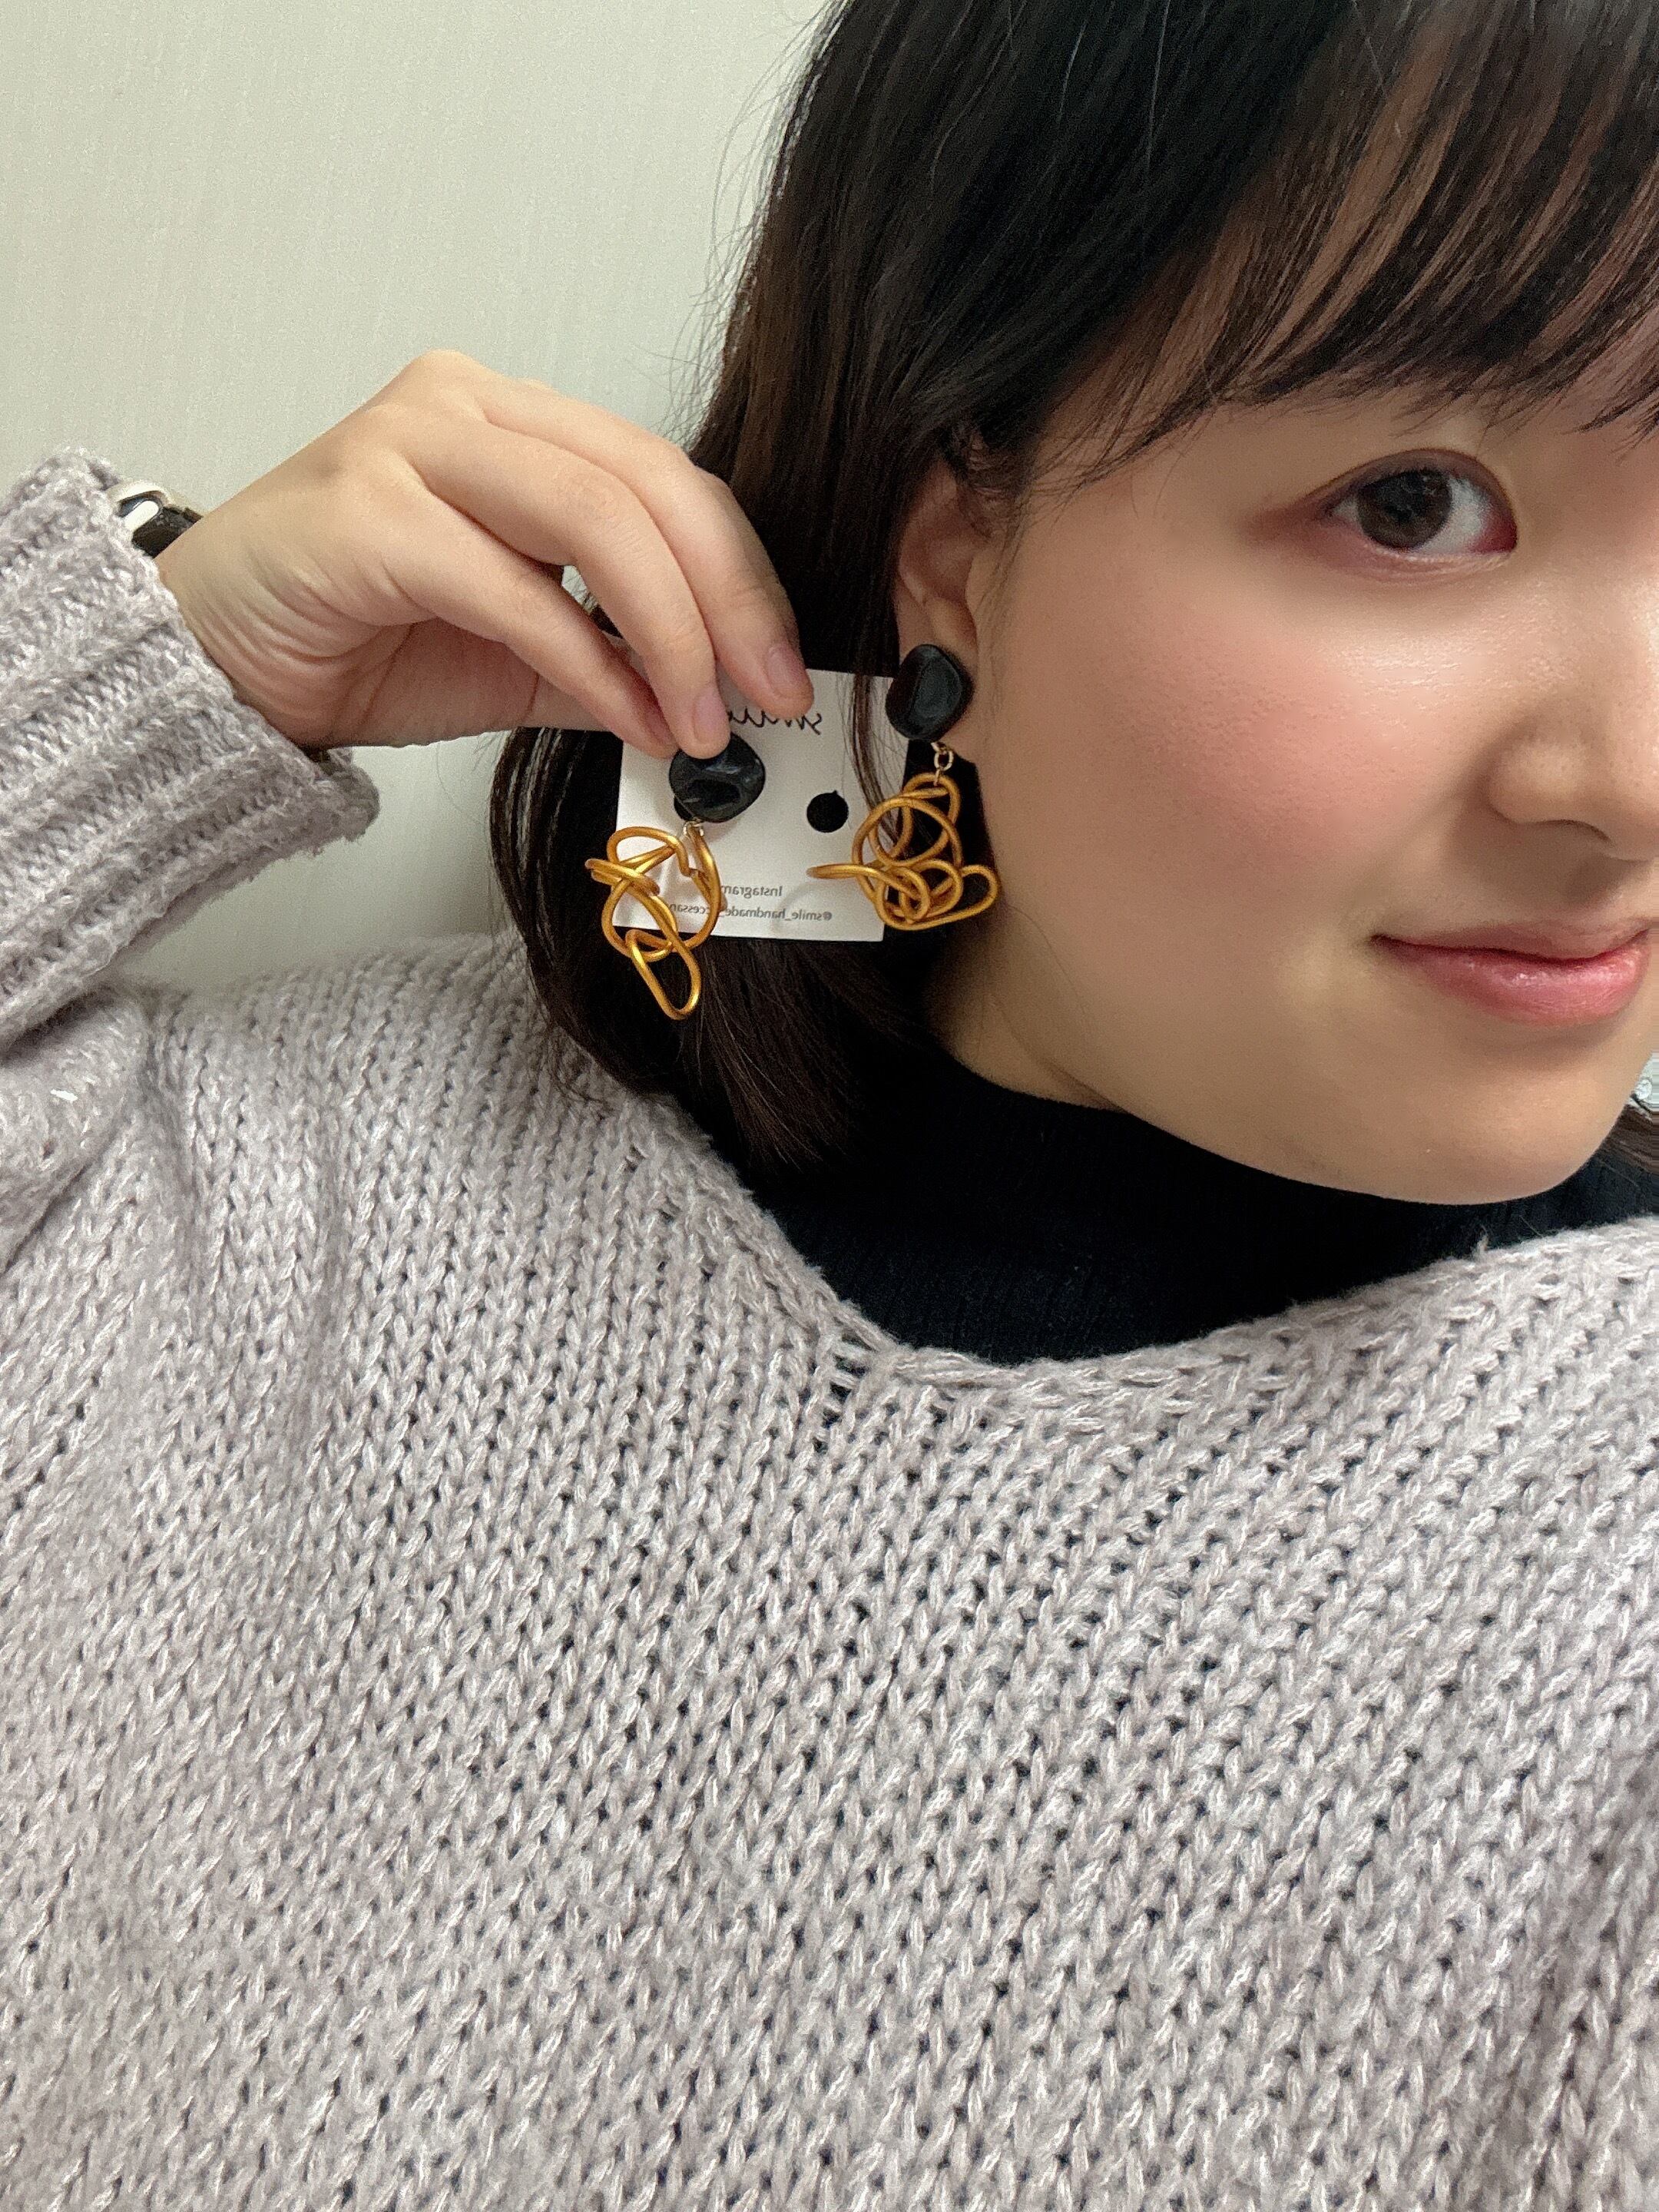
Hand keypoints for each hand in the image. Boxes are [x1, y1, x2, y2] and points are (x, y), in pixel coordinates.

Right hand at [150, 348, 813, 756]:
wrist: (214, 664)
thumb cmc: (355, 639)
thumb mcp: (515, 659)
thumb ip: (609, 662)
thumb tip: (714, 699)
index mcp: (515, 424)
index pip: (665, 478)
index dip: (742, 575)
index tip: (782, 669)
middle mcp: (467, 409)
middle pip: (646, 484)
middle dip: (728, 601)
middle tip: (767, 695)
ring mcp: (411, 447)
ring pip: (593, 517)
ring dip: (668, 631)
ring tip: (699, 720)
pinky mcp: (367, 515)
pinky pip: (511, 585)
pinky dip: (585, 659)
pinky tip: (625, 715)